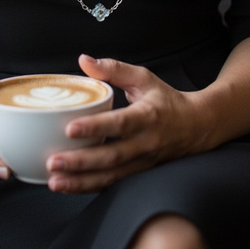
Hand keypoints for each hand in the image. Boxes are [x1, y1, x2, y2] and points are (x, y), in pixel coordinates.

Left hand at [45, 54, 207, 193]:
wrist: (197, 126)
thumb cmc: (166, 100)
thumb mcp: (143, 78)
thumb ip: (113, 69)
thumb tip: (84, 60)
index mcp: (147, 116)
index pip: (120, 123)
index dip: (95, 127)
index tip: (70, 128)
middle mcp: (146, 143)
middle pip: (111, 157)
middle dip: (80, 162)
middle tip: (53, 162)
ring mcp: (143, 163)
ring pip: (111, 177)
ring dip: (81, 182)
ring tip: (55, 182)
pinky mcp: (140, 174)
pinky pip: (113, 184)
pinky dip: (90, 188)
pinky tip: (69, 187)